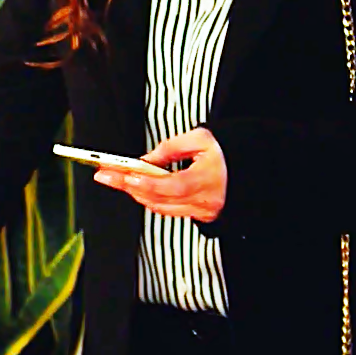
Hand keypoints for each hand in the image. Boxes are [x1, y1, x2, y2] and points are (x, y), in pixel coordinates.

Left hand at [93, 127, 226, 222]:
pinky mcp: (200, 216)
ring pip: (161, 208)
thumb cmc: (228, 151)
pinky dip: (151, 200)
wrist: (251, 169)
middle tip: (105, 175)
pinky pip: (169, 210)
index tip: (125, 175)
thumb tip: (146, 161)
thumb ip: (171, 148)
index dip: (148, 183)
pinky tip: (136, 190)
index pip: (173, 185)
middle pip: (160, 199)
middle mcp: (205, 200)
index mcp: (208, 178)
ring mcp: (202, 211)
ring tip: (115, 180)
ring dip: (136, 194)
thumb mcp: (201, 138)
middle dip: (129, 187)